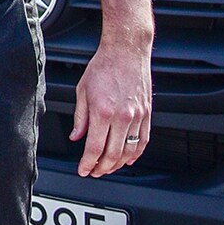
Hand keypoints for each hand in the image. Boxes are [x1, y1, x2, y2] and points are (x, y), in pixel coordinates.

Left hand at [71, 40, 151, 176]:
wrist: (126, 52)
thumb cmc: (102, 68)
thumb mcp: (82, 91)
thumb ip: (80, 118)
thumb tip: (76, 137)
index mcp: (102, 112)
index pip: (94, 148)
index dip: (88, 163)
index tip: (83, 170)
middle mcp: (122, 117)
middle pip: (113, 154)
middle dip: (101, 168)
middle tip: (94, 172)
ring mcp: (137, 117)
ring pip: (129, 151)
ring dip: (118, 164)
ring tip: (108, 168)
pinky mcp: (147, 114)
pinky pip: (143, 141)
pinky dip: (136, 154)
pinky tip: (128, 159)